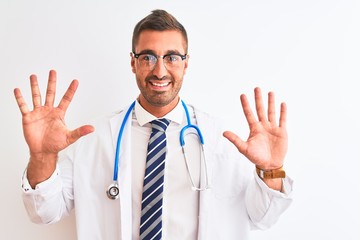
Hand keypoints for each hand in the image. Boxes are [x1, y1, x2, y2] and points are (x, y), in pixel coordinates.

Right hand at [14, 70, 93, 185]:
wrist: (43, 151)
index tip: (76, 81)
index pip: (66, 99)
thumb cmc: (56, 144)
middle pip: (50, 93)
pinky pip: (23, 106)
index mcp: (59, 113)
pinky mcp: (28, 117)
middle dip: (52, 82)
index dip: (71, 90)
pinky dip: (20, 98)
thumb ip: (80, 131)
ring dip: (35, 86)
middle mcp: (49, 110)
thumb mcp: (70, 137)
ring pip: (36, 96)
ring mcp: (38, 113)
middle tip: (53, 71)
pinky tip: (17, 90)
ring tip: (33, 76)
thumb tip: (92, 128)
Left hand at [223, 87, 287, 169]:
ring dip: (271, 102)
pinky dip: (283, 112)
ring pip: (271, 112)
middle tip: (256, 88)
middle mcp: (263, 126)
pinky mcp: (282, 132)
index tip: (242, 95)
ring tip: (270, 92)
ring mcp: (272, 128)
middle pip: (260, 110)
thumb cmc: (256, 157)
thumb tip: (224, 133)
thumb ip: (235, 139)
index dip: (246, 105)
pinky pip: (282, 120)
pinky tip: (282, 104)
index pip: (249, 114)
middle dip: (258, 99)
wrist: (269, 164)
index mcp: (254, 129)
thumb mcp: (244, 148)